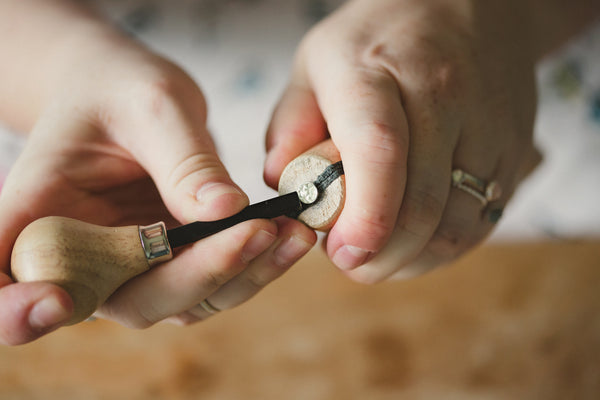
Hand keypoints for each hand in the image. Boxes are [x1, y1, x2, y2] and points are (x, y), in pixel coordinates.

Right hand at [0, 33, 315, 344]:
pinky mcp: (175, 262)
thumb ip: (182, 161)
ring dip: (243, 275)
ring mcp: (134, 266)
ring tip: (291, 233)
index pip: (11, 279)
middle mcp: (85, 254)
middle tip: (257, 232)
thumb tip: (224, 212)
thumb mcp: (151, 106)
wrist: (131, 92)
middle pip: (129, 299)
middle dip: (198, 275)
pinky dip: (256, 264)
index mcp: (40, 212)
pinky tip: (290, 235)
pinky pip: (217, 281)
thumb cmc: (120, 88)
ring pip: (186, 300)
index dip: (17, 310)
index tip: (53, 304)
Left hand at [264, 0, 539, 281]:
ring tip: (381, 256)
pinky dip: (445, 248)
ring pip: (456, 224)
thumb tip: (282, 186)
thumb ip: (290, 125)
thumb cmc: (377, 41)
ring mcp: (486, 124)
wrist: (468, 8)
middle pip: (421, 203)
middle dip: (382, 256)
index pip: (378, 150)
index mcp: (376, 71)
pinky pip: (481, 220)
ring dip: (413, 259)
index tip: (342, 253)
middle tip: (352, 263)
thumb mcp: (316, 64)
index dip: (364, 216)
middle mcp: (441, 95)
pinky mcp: (513, 149)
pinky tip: (416, 244)